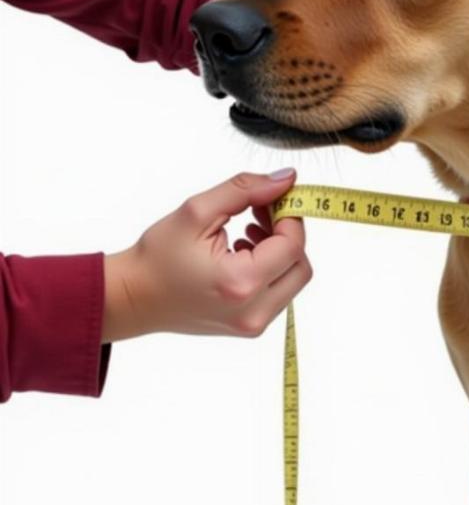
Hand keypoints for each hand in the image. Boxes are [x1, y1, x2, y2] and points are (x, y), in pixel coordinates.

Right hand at [102, 169, 310, 341]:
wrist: (132, 298)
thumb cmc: (157, 256)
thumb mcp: (198, 211)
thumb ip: (246, 189)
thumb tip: (286, 178)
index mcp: (240, 282)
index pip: (293, 244)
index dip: (289, 214)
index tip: (271, 197)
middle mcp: (253, 311)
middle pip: (301, 264)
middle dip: (287, 233)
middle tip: (260, 212)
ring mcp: (253, 324)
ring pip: (293, 278)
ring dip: (280, 250)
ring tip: (248, 230)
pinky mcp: (250, 326)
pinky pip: (279, 291)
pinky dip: (271, 268)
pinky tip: (243, 251)